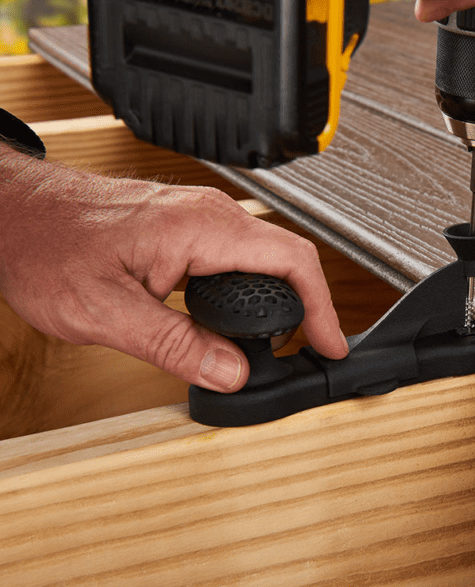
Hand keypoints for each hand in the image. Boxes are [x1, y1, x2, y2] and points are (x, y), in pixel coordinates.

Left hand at [0, 149, 347, 392]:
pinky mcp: (188, 225)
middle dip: (304, 310)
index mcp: (200, 228)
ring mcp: (200, 216)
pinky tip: (237, 319)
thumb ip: (174, 345)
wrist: (13, 212)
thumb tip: (230, 373)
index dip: (321, 308)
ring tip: (276, 345)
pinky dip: (252, 290)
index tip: (330, 345)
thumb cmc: (44, 246)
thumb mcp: (105, 312)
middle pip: (287, 259)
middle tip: (305, 355)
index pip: (292, 261)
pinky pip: (240, 255)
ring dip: (277, 302)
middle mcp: (209, 214)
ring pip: (264, 257)